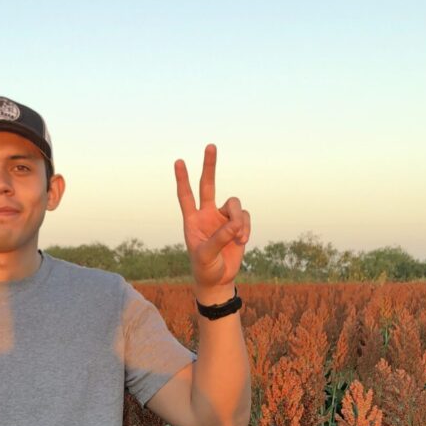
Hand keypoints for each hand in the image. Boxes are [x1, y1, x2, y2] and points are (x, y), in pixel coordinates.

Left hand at [174, 144, 249, 291]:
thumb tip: (234, 223)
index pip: (185, 196)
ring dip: (238, 220)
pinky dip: (246, 228)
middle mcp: (207, 215)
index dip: (182, 179)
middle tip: (210, 145)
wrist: (218, 280)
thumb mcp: (206, 255)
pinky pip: (245, 217)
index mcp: (192, 220)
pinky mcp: (237, 225)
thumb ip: (219, 238)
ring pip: (234, 204)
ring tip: (238, 237)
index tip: (178, 161)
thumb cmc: (205, 268)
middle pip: (208, 185)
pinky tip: (242, 241)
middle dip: (209, 166)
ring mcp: (222, 218)